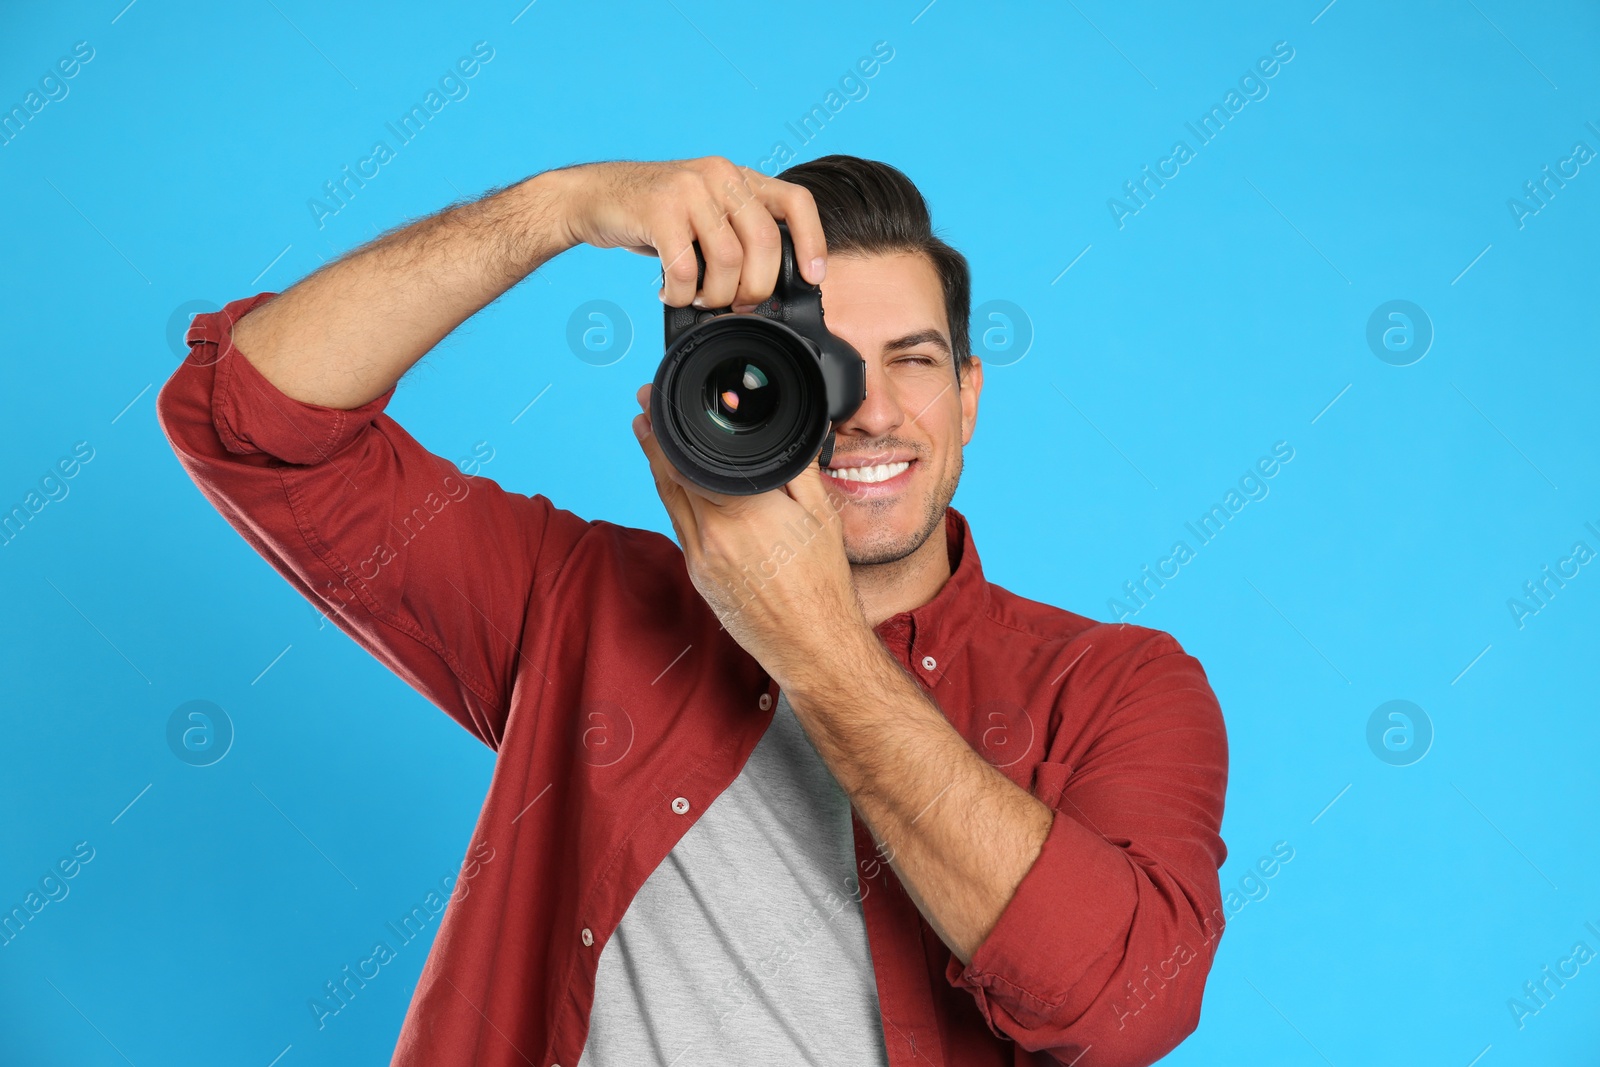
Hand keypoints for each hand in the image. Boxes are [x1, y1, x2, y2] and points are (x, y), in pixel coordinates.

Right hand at [549, 157, 827, 309]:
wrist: (592, 197)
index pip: (796, 201)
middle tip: (735, 304)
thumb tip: (765, 289)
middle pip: (764, 242)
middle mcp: (719, 175)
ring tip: (697, 298)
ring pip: (728, 260)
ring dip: (715, 295)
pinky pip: (685, 269)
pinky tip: (670, 293)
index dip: (812, 242)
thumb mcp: (703, 216)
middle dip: (755, 288)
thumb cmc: (653, 216)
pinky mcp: (659, 209)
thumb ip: (735, 236)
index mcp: (738, 178)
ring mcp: (689, 189)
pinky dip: (680, 293)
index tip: (813, 277)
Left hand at [630, 383, 869, 686]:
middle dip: (654, 439)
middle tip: (643, 407)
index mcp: (742, 510)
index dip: (666, 427)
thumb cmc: (823, 584)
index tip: (654, 400)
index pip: (689, 458)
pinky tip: (675, 484)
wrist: (813, 645)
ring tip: (647, 435)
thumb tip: (784, 433)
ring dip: (655, 466)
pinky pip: (680, 527)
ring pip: (669, 501)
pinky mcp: (699, 577)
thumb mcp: (820, 514)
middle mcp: (711, 534)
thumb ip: (796, 468)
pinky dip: (673, 499)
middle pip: (669, 476)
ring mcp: (700, 559)